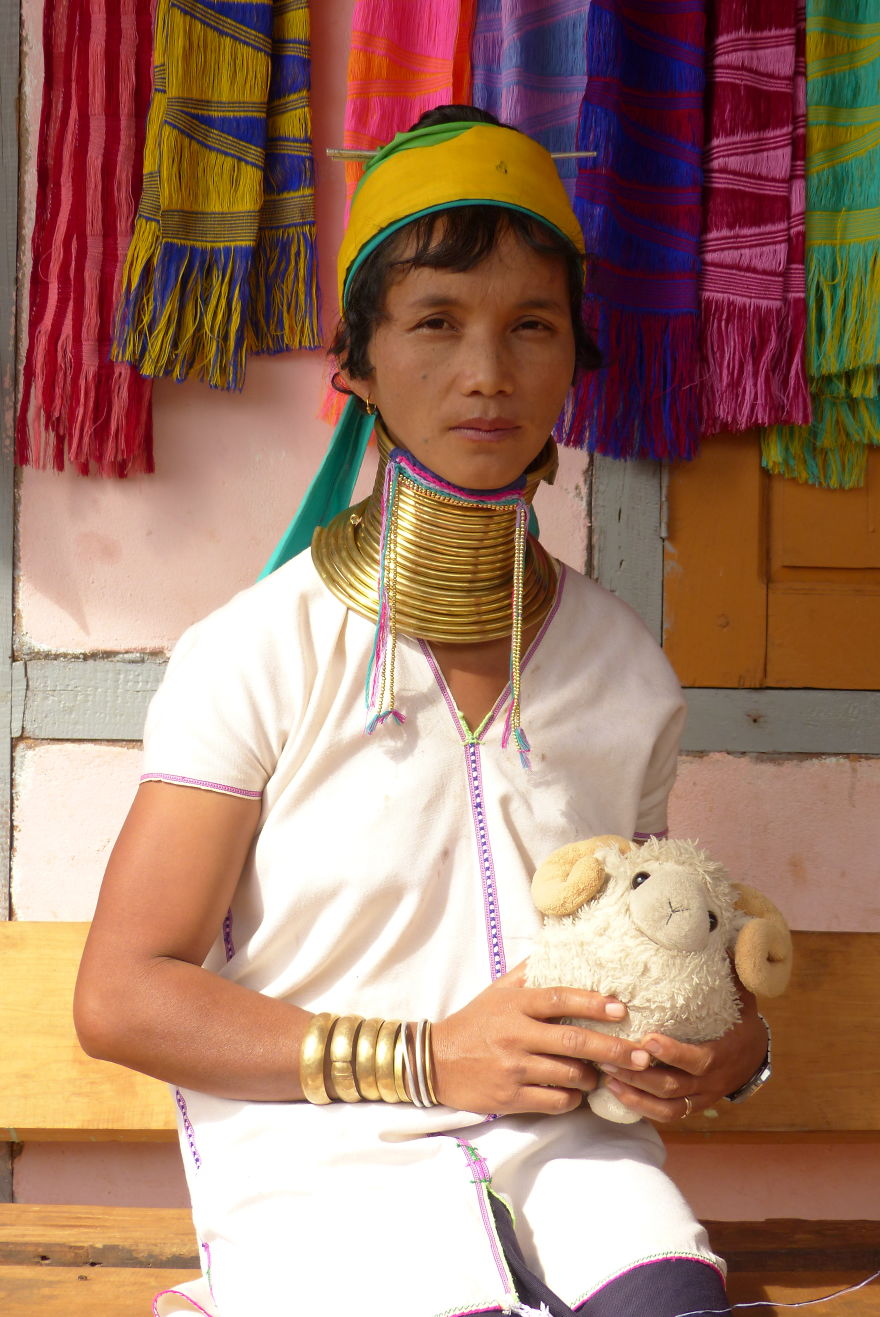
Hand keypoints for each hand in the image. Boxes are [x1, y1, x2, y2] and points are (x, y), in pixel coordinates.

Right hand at [431, 962, 652, 1116]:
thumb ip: (528, 973)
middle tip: (642, 1054)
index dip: (592, 1002)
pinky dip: (573, 1098)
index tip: (620, 1008)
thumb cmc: (474, 1023)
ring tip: (602, 1073)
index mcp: (514, 1005)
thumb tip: (558, 947)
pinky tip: (576, 1092)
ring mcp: (514, 1068)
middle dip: (613, 1049)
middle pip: (574, 1041)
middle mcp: (515, 1035)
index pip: (559, 999)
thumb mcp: (496, 991)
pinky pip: (556, 1100)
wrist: (435, 1062)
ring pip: (570, 1074)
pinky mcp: (511, 1096)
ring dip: (593, 1076)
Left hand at [595, 991, 767, 1123]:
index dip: (672, 1053)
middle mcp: (709, 1081)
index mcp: (720, 1055)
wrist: (755, 1059)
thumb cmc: (741, 1023)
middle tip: (609, 1058)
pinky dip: (641, 1107)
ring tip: (607, 1077)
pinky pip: (666, 1114)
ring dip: (634, 1093)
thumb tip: (727, 943)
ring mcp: (699, 1097)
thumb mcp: (742, 1000)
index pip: (696, 1060)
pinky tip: (617, 1092)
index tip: (647, 1038)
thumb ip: (733, 975)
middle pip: (672, 1085)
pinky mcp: (690, 1106)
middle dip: (639, 1074)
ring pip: (665, 1104)